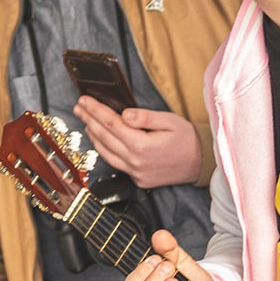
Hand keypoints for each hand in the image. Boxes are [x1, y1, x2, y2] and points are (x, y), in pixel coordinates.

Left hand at [73, 97, 201, 188]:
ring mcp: (135, 173)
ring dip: (93, 136)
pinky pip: (115, 163)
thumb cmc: (186, 139)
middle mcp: (135, 161)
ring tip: (86, 122)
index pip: (111, 123)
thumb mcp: (169, 121)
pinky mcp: (138, 179)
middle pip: (104, 137)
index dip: (95, 110)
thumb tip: (124, 114)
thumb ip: (144, 117)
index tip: (84, 101)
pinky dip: (104, 150)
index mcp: (142, 145)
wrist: (200, 163)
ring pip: (106, 153)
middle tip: (78, 107)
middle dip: (89, 120)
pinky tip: (101, 140)